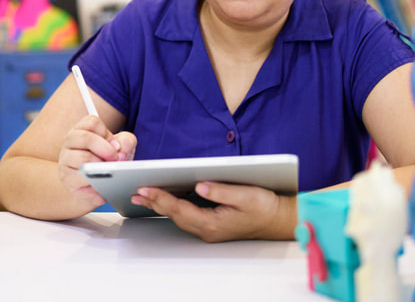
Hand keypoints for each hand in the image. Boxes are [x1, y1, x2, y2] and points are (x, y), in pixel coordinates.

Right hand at [57, 115, 136, 210]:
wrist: (97, 186)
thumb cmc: (107, 162)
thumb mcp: (121, 148)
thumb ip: (126, 142)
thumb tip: (120, 151)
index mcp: (83, 129)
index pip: (92, 122)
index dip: (107, 134)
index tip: (116, 145)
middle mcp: (70, 141)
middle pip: (86, 138)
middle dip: (106, 149)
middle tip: (116, 159)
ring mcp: (65, 159)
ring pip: (82, 158)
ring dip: (99, 166)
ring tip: (109, 172)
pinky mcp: (66, 177)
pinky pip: (80, 178)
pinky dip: (94, 181)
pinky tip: (101, 183)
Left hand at [131, 181, 296, 241]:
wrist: (279, 220)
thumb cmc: (265, 207)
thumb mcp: (247, 196)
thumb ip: (222, 191)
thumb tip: (200, 186)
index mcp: (214, 223)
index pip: (181, 210)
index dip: (161, 198)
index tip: (146, 189)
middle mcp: (208, 229)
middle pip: (175, 215)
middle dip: (155, 202)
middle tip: (136, 191)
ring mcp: (209, 228)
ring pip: (179, 216)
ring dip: (161, 205)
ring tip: (143, 195)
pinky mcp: (212, 223)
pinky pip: (186, 216)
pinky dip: (173, 206)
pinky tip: (165, 199)